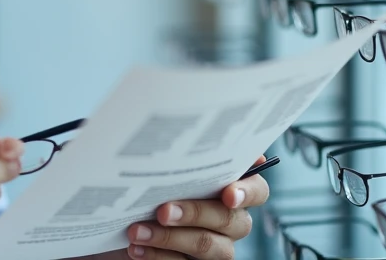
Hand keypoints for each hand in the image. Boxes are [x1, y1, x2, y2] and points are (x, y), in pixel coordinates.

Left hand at [121, 156, 271, 259]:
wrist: (127, 220)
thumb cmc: (153, 187)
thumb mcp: (166, 169)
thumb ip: (184, 159)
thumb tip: (183, 137)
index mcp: (232, 191)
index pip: (258, 191)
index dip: (248, 192)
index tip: (228, 194)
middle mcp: (231, 222)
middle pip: (229, 220)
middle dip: (194, 213)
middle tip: (164, 211)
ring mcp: (217, 247)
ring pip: (207, 246)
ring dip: (169, 238)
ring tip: (137, 231)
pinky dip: (157, 256)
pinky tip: (136, 248)